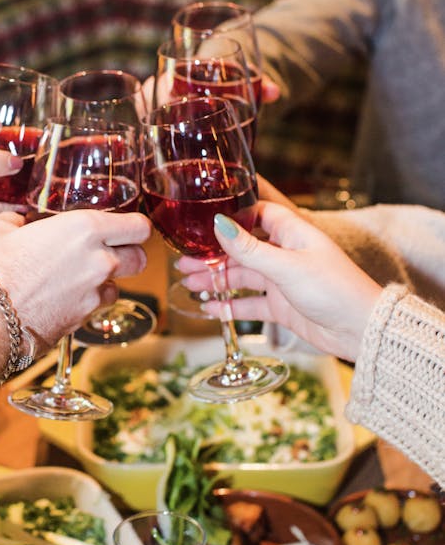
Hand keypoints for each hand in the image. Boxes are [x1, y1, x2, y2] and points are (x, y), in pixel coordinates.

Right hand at [0, 208, 150, 355]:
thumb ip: (17, 222)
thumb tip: (17, 221)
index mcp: (85, 228)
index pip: (138, 226)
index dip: (135, 227)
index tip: (126, 228)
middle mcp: (98, 260)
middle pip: (140, 258)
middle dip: (129, 255)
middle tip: (109, 251)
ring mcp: (94, 293)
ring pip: (119, 285)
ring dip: (106, 281)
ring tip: (78, 277)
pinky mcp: (84, 319)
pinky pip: (97, 306)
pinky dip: (87, 303)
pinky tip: (65, 298)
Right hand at [182, 201, 381, 360]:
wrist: (360, 329)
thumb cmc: (334, 289)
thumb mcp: (287, 266)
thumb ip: (249, 249)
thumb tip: (218, 224)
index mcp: (292, 233)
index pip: (258, 214)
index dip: (233, 216)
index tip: (204, 222)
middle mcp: (286, 254)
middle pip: (242, 248)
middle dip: (214, 254)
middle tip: (184, 260)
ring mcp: (283, 281)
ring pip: (242, 276)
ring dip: (217, 279)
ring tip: (189, 283)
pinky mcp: (282, 306)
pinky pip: (250, 303)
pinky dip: (230, 306)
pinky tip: (209, 308)